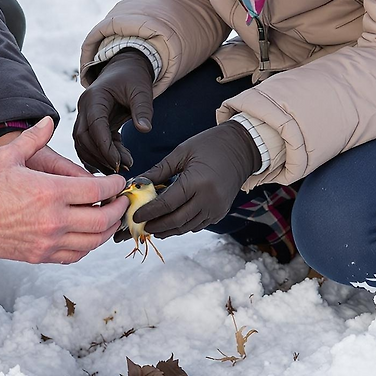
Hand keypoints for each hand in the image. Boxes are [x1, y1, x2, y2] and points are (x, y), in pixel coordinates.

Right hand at [0, 117, 128, 262]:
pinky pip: (75, 255)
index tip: (119, 182)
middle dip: (118, 210)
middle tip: (122, 202)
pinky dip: (88, 246)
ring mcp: (49, 241)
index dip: (114, 186)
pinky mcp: (41, 255)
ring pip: (92, 241)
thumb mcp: (10, 156)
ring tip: (111, 219)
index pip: (97, 191)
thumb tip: (48, 121)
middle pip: (102, 219)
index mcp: (51, 192)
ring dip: (108, 230)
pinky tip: (89, 236)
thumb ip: (33, 138)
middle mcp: (54, 219)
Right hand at [73, 50, 154, 173]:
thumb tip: (145, 129)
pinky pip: (88, 144)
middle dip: (100, 156)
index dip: (105, 147)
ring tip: (120, 168)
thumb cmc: (134, 78)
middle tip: (121, 169)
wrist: (126, 69)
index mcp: (94, 97)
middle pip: (83, 137)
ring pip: (82, 143)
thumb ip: (143, 109)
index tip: (119, 163)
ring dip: (98, 159)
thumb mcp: (142, 90)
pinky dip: (98, 156)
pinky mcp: (91, 124)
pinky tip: (113, 165)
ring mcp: (85, 116)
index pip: (95, 126)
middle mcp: (84, 107)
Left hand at [131, 121, 259, 237]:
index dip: (149, 212)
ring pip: (187, 227)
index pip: (167, 203)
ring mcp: (217, 208)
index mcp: (198, 182)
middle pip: (176, 220)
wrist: (242, 148)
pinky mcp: (220, 212)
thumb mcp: (182, 153)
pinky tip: (171, 224)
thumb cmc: (210, 145)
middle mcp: (209, 199)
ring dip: (168, 229)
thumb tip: (138, 184)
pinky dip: (182, 226)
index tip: (134, 216)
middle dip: (156, 225)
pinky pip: (198, 225)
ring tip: (152, 228)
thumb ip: (159, 171)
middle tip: (140, 226)